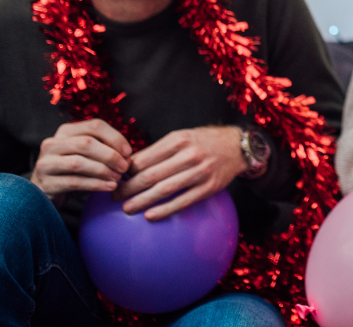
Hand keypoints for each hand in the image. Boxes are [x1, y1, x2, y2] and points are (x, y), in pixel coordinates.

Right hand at [30, 119, 131, 198]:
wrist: (45, 193)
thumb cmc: (73, 172)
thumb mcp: (87, 156)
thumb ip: (104, 149)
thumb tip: (128, 155)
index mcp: (66, 131)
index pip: (95, 125)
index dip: (115, 137)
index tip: (128, 152)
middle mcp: (52, 143)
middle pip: (87, 143)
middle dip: (111, 155)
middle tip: (125, 168)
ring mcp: (45, 163)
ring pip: (79, 162)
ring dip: (104, 170)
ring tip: (118, 178)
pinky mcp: (45, 182)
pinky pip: (74, 182)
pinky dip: (96, 184)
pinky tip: (110, 187)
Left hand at [113, 125, 247, 220]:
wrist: (238, 147)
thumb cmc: (204, 141)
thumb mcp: (182, 136)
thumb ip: (159, 150)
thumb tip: (131, 166)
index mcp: (178, 140)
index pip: (145, 158)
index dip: (126, 170)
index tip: (116, 178)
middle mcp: (189, 155)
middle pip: (151, 175)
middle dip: (129, 188)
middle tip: (114, 196)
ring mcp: (200, 172)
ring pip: (164, 189)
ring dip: (142, 201)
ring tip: (127, 208)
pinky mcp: (209, 188)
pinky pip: (183, 201)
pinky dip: (165, 210)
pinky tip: (150, 216)